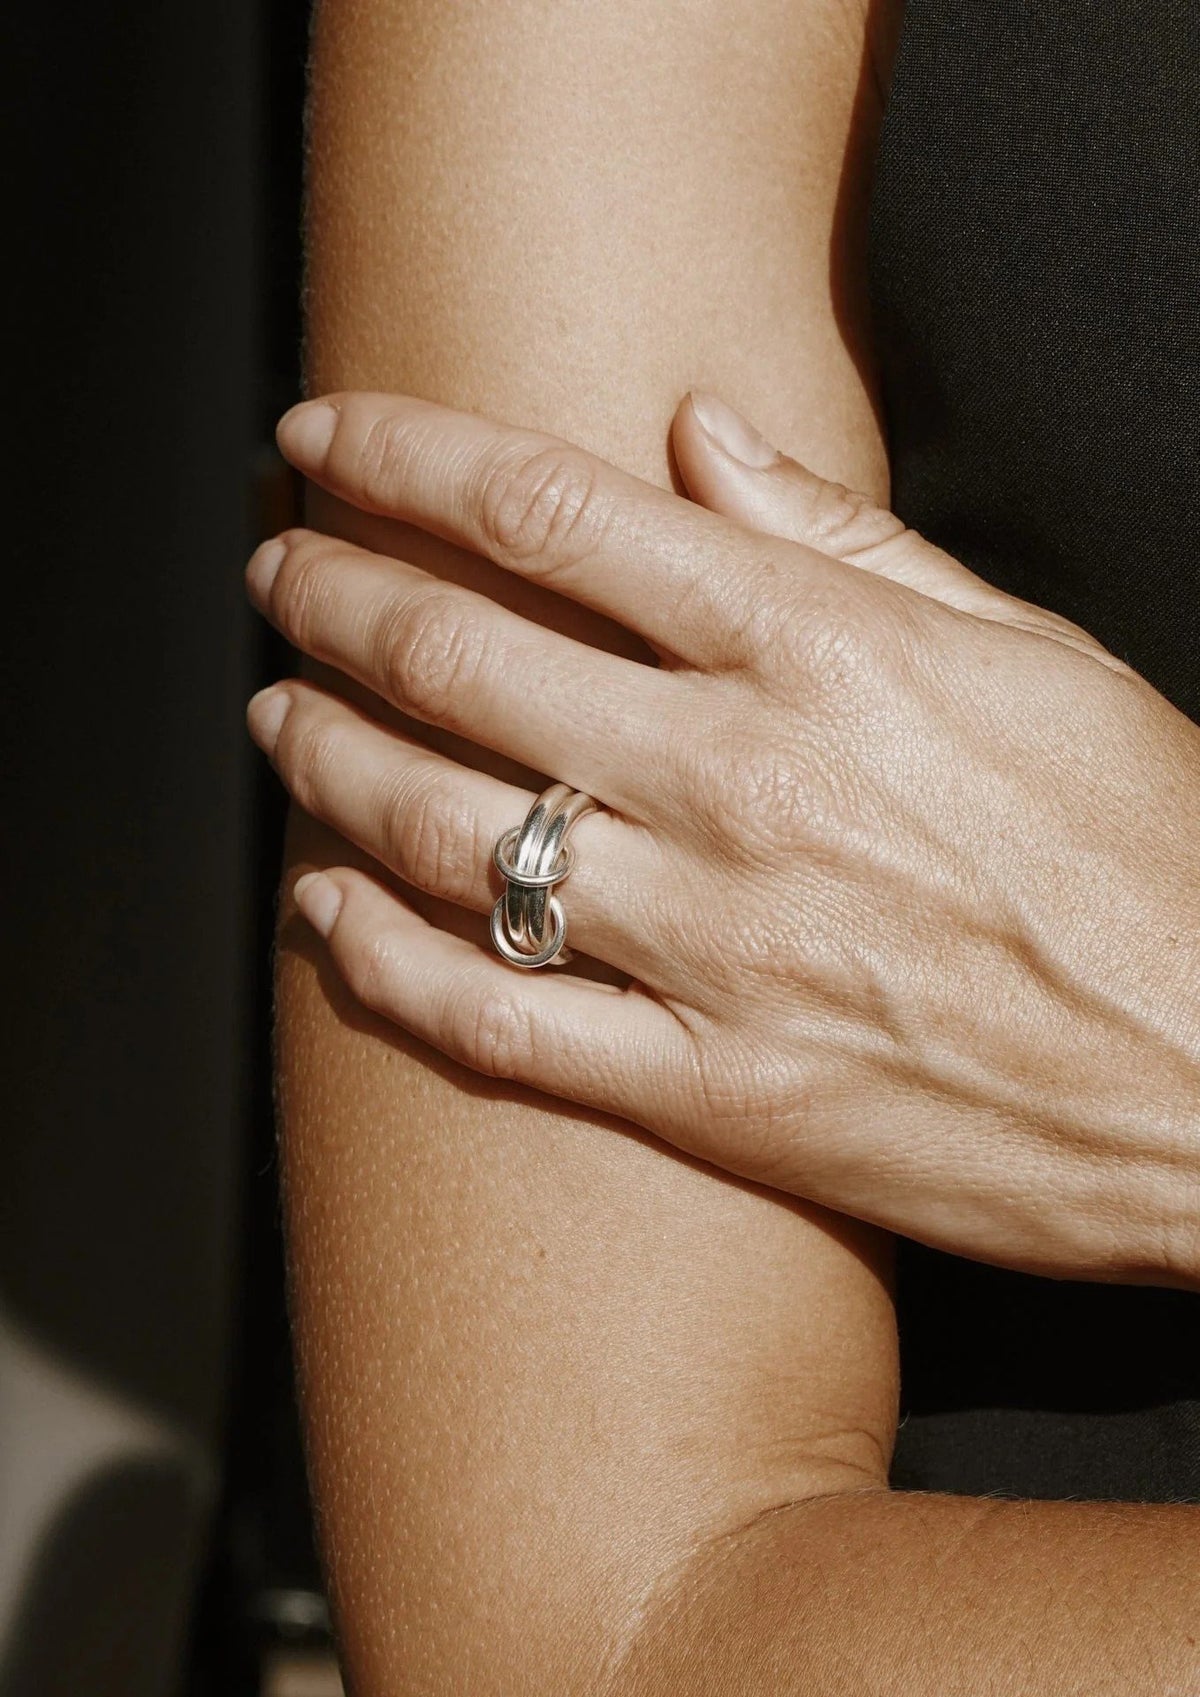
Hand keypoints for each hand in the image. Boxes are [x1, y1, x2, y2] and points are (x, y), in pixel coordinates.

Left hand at [245, 388, 1199, 1286]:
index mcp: (821, 652)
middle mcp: (742, 785)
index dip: (402, 458)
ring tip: (279, 721)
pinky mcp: (714, 1094)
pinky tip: (325, 912)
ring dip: (327, 762)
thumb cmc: (1149, 857)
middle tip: (279, 573)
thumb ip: (851, 537)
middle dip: (332, 595)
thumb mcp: (1029, 649)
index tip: (323, 438)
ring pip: (445, 834)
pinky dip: (385, 963)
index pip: (548, 513)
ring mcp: (715, 950)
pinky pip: (497, 1022)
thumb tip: (706, 432)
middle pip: (459, 659)